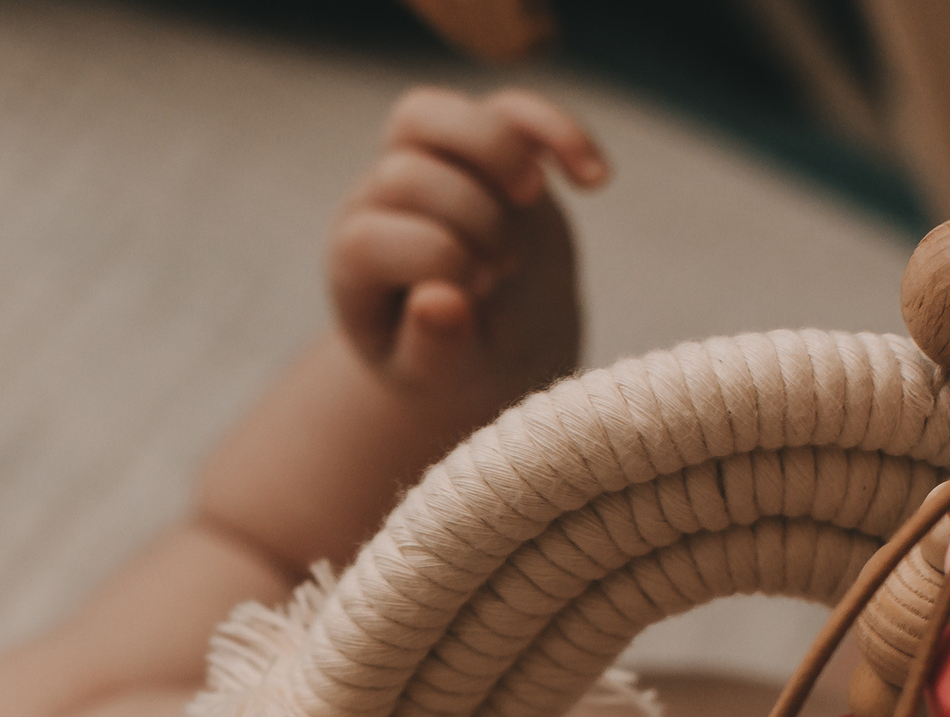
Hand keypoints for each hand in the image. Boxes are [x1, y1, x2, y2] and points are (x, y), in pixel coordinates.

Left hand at [328, 87, 605, 401]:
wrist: (488, 331)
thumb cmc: (452, 357)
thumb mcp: (437, 376)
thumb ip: (432, 350)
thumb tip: (441, 302)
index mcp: (355, 262)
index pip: (372, 238)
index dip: (434, 259)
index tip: (478, 293)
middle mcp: (374, 202)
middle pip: (404, 173)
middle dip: (470, 218)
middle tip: (504, 268)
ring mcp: (424, 162)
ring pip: (428, 114)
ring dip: (494, 149)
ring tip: (532, 198)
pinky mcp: (481, 142)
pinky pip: (505, 107)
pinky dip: (555, 129)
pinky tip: (594, 180)